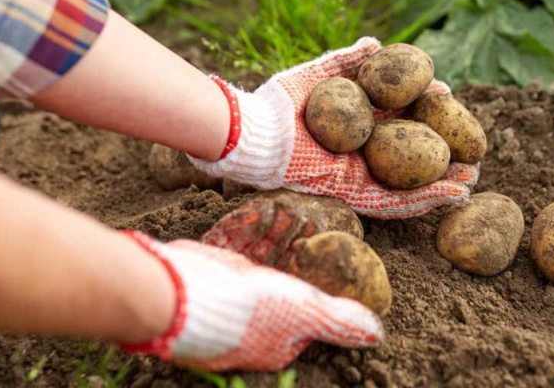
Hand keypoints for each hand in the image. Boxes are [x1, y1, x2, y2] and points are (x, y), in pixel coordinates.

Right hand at [119, 231, 381, 371]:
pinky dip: (246, 232)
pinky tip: (256, 212)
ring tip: (287, 211)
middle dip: (295, 252)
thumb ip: (338, 320)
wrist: (176, 292)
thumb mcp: (304, 311)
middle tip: (308, 221)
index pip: (310, 312)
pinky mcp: (209, 277)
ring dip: (273, 237)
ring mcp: (228, 301)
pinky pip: (234, 251)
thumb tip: (377, 335)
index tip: (327, 251)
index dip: (320, 280)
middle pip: (283, 283)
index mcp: (279, 342)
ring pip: (259, 263)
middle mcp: (254, 325)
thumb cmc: (247, 308)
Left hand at [188, 38, 477, 218]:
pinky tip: (452, 195)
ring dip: (442, 183)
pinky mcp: (353, 194)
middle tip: (472, 150)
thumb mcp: (320, 76)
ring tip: (472, 179)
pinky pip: (394, 203)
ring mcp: (358, 176)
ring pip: (409, 184)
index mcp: (355, 127)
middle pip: (409, 156)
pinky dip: (423, 200)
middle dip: (441, 155)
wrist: (258, 133)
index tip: (449, 102)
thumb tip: (376, 43)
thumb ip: (348, 61)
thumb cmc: (281, 102)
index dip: (424, 115)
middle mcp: (360, 154)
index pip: (399, 122)